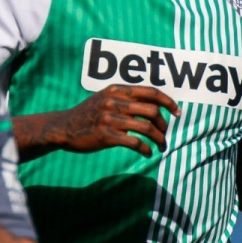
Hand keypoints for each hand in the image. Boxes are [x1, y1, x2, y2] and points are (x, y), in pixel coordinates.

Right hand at [48, 85, 179, 156]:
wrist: (64, 127)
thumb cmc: (89, 113)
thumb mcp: (105, 97)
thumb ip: (126, 97)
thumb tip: (154, 104)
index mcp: (117, 89)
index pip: (150, 92)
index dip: (168, 101)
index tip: (177, 112)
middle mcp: (114, 101)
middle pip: (152, 111)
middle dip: (164, 125)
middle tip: (165, 134)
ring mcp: (109, 119)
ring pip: (146, 128)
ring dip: (159, 139)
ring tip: (161, 146)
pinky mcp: (106, 136)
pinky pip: (134, 142)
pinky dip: (146, 149)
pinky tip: (148, 153)